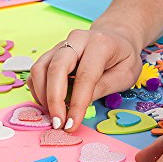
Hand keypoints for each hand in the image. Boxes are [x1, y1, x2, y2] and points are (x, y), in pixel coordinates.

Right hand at [28, 24, 142, 131]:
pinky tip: (49, 104)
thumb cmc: (123, 57)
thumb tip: (79, 105)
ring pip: (40, 68)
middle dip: (54, 100)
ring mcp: (60, 45)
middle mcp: (76, 40)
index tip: (72, 124)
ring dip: (43, 96)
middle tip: (58, 123)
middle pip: (56, 68)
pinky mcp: (51, 53)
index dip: (77, 103)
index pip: (84, 76)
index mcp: (99, 44)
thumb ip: (104, 87)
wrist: (117, 37)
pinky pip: (36, 71)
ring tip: (54, 115)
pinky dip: (38, 90)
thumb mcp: (126, 75)